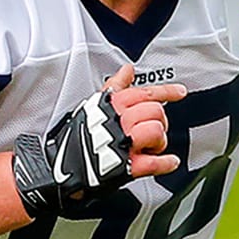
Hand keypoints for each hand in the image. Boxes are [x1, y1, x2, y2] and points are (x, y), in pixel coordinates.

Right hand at [13, 64, 184, 216]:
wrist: (58, 168)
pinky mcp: (124, 167)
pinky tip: (169, 162)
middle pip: (155, 112)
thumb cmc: (76, 137)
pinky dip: (165, 163)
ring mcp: (122, 144)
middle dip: (158, 122)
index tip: (179, 92)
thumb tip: (126, 70)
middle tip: (151, 130)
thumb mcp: (93, 105)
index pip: (144, 92)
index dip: (166, 91)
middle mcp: (118, 122)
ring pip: (156, 132)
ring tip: (151, 147)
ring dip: (159, 142)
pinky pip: (153, 163)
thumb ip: (114, 86)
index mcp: (112, 105)